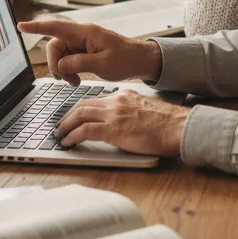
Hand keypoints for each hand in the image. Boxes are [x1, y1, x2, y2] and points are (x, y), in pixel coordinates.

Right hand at [16, 19, 161, 85]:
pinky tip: (76, 79)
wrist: (141, 61)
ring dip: (62, 70)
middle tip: (68, 80)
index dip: (37, 27)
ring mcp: (82, 43)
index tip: (20, 26)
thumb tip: (61, 64)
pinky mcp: (83, 50)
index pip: (56, 27)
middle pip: (54, 46)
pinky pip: (67, 59)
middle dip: (56, 65)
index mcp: (86, 33)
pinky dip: (68, 71)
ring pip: (59, 55)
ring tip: (75, 81)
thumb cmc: (127, 59)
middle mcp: (81, 35)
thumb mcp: (104, 64)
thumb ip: (81, 63)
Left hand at [55, 89, 189, 156]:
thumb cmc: (169, 123)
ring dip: (66, 125)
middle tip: (61, 125)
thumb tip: (123, 124)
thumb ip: (132, 112)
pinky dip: (72, 136)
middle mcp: (117, 101)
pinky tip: (67, 142)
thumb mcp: (147, 110)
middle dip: (68, 115)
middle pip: (83, 104)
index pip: (97, 99)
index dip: (82, 108)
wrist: (178, 126)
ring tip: (59, 135)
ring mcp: (114, 114)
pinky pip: (84, 130)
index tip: (75, 116)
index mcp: (125, 95)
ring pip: (80, 114)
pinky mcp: (113, 129)